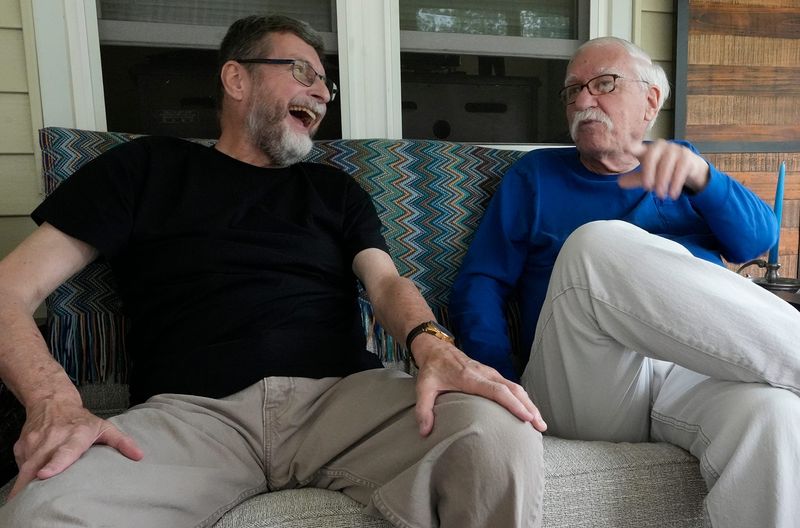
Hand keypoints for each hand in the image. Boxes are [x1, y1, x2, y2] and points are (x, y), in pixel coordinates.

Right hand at [9, 398, 142, 498]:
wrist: (52, 401)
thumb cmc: (80, 419)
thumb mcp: (104, 427)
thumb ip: (121, 442)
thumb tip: (139, 455)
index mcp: (76, 435)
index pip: (64, 451)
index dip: (55, 464)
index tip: (45, 475)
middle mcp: (53, 437)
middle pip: (37, 464)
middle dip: (30, 483)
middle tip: (31, 500)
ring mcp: (35, 442)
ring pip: (25, 468)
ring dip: (25, 484)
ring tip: (26, 499)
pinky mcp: (22, 446)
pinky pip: (21, 465)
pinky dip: (23, 476)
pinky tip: (29, 482)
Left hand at [412, 334, 546, 436]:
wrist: (436, 348)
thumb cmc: (432, 369)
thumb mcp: (423, 387)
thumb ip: (423, 409)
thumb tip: (424, 433)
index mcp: (470, 378)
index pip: (497, 390)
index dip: (513, 404)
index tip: (527, 417)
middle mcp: (485, 373)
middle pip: (513, 389)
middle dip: (529, 407)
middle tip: (540, 426)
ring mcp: (490, 373)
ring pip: (516, 387)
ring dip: (529, 404)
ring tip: (540, 423)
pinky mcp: (492, 375)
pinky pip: (511, 386)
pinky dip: (523, 399)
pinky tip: (528, 411)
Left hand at [618, 139, 709, 199]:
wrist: (689, 168)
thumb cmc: (664, 170)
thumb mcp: (649, 175)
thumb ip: (636, 179)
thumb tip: (620, 183)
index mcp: (647, 150)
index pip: (637, 147)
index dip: (631, 146)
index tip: (626, 147)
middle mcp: (660, 146)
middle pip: (651, 157)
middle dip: (648, 174)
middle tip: (647, 189)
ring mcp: (674, 149)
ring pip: (666, 165)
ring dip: (663, 181)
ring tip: (660, 195)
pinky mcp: (686, 156)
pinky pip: (680, 170)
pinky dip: (675, 183)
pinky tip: (673, 194)